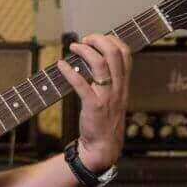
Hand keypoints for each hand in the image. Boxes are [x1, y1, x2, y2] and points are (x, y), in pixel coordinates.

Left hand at [56, 33, 131, 171]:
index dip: (112, 40)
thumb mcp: (114, 98)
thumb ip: (110, 80)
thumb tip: (93, 60)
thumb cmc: (105, 121)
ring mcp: (107, 97)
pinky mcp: (93, 106)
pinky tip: (61, 65)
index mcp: (124, 84)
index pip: (126, 53)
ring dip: (85, 51)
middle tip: (84, 39)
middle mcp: (118, 88)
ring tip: (73, 47)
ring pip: (100, 64)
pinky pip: (81, 84)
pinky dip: (70, 72)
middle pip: (114, 53)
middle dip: (98, 40)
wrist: (103, 146)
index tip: (97, 39)